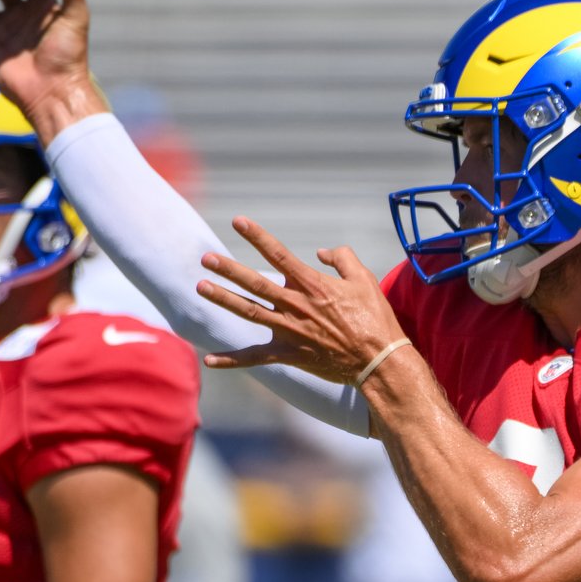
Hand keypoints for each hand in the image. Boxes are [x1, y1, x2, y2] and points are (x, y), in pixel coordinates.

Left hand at [197, 216, 407, 384]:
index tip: (237, 221)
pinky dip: (232, 360)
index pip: (278, 254)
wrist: (378, 359)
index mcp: (312, 284)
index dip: (257, 236)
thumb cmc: (374, 318)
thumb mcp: (364, 279)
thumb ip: (342, 258)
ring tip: (202, 287)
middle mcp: (296, 305)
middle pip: (255, 283)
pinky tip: (209, 360)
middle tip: (205, 258)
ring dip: (223, 299)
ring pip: (249, 312)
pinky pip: (256, 358)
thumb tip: (321, 251)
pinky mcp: (290, 355)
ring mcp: (290, 331)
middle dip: (228, 269)